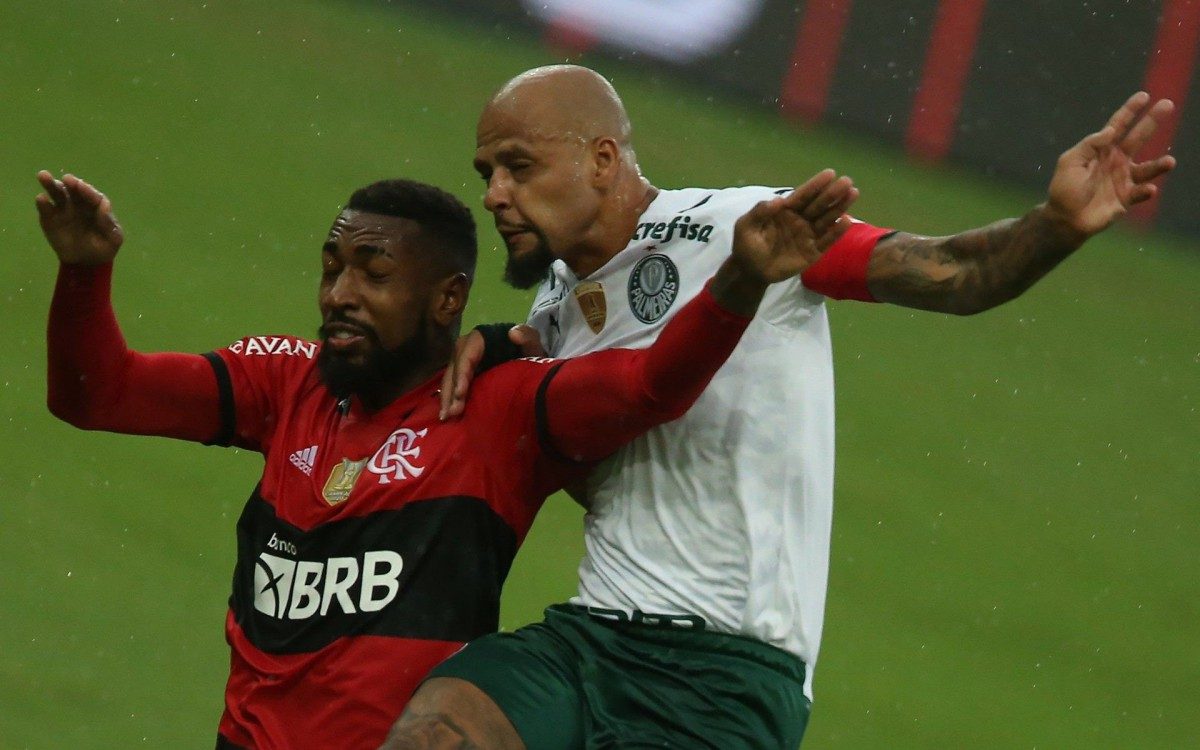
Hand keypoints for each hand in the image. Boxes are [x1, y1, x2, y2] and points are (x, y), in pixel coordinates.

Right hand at [36, 172, 124, 264]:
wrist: (86, 263)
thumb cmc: (103, 249)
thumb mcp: (113, 240)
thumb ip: (109, 224)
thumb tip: (105, 206)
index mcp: (96, 207)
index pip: (92, 195)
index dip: (87, 190)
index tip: (81, 185)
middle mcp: (79, 204)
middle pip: (74, 189)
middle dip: (70, 183)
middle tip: (66, 179)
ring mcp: (63, 210)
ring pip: (57, 193)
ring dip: (51, 184)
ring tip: (43, 176)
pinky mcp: (50, 218)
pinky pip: (46, 209)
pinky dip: (43, 203)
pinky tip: (42, 199)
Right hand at [438, 325, 543, 419]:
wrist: (527, 358)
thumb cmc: (528, 348)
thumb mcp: (531, 341)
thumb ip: (527, 335)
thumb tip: (513, 333)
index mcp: (479, 339)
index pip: (466, 356)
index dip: (462, 374)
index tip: (461, 393)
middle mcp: (466, 349)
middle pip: (454, 369)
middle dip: (451, 391)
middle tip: (452, 413)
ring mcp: (463, 362)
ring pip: (450, 379)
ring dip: (447, 398)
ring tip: (447, 418)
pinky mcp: (464, 375)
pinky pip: (453, 386)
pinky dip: (450, 400)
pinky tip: (449, 416)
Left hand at [730, 169, 857, 283]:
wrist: (750, 272)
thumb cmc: (747, 246)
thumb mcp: (746, 226)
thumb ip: (759, 212)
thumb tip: (778, 200)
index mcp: (785, 210)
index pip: (802, 195)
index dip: (815, 185)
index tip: (829, 174)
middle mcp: (800, 220)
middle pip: (818, 205)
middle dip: (832, 193)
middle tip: (847, 182)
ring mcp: (807, 235)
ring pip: (826, 219)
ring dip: (839, 207)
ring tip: (853, 194)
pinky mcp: (812, 252)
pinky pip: (826, 241)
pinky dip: (837, 232)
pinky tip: (846, 221)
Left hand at [1045, 92, 1176, 237]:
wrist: (1066, 219)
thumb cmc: (1064, 189)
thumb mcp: (1070, 162)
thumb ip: (1089, 145)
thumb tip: (1110, 130)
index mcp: (1101, 150)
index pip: (1118, 125)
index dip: (1130, 110)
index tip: (1144, 96)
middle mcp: (1116, 160)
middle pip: (1138, 137)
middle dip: (1152, 121)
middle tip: (1168, 104)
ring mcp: (1123, 179)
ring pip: (1147, 168)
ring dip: (1159, 165)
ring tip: (1170, 162)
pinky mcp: (1126, 198)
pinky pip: (1141, 192)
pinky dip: (1146, 191)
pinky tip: (1149, 189)